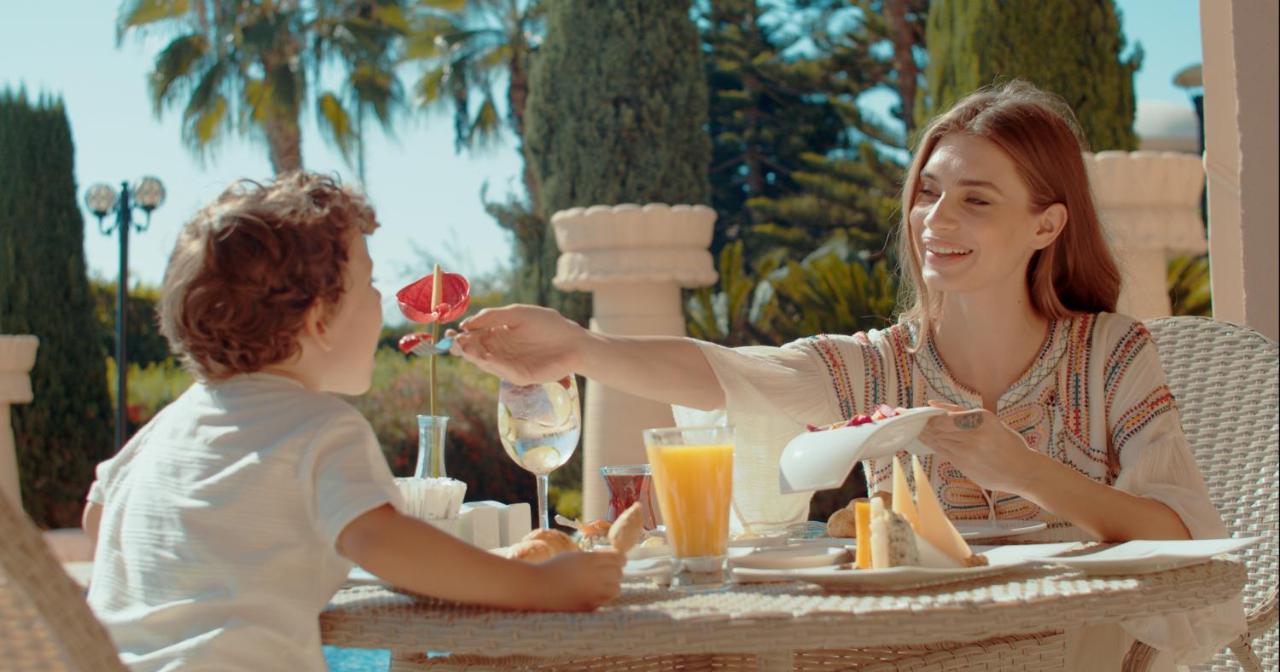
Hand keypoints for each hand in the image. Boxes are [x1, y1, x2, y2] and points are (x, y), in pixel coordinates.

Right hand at [451, 305, 588, 384]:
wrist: (573, 341)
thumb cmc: (548, 324)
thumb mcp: (517, 314)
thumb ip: (493, 317)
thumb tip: (466, 324)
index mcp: (498, 335)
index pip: (473, 337)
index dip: (460, 335)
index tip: (450, 332)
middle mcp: (500, 352)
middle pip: (475, 352)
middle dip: (462, 347)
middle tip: (453, 342)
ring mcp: (509, 365)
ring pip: (485, 362)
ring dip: (473, 356)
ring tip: (464, 347)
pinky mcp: (520, 376)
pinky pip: (502, 371)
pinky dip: (492, 364)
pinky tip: (484, 356)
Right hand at [529, 550, 624, 610]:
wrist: (536, 588)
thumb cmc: (553, 568)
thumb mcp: (573, 556)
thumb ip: (593, 557)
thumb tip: (614, 558)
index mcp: (590, 559)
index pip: (618, 558)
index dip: (620, 559)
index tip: (619, 560)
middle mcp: (594, 575)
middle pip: (619, 573)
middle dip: (615, 572)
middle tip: (609, 572)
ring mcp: (593, 592)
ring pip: (616, 588)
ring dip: (612, 585)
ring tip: (603, 584)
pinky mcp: (589, 606)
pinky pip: (605, 600)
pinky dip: (603, 597)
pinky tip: (593, 593)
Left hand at [916, 401, 1044, 494]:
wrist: (1022, 470)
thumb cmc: (1008, 443)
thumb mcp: (991, 421)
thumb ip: (962, 414)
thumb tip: (934, 405)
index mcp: (981, 418)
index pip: (943, 416)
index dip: (925, 416)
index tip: (911, 412)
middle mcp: (973, 434)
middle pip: (937, 429)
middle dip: (920, 424)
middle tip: (903, 418)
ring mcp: (968, 451)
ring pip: (937, 441)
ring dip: (923, 435)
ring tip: (911, 428)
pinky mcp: (964, 465)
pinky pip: (942, 452)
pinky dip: (932, 445)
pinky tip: (924, 440)